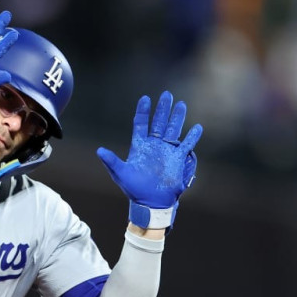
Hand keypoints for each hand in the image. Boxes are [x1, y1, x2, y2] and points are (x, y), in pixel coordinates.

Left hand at [97, 91, 202, 227]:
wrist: (151, 202)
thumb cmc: (133, 189)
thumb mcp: (120, 173)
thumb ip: (111, 161)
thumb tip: (99, 151)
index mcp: (140, 146)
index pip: (141, 124)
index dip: (143, 111)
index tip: (145, 98)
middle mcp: (154, 146)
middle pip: (159, 122)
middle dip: (162, 109)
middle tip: (167, 94)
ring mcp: (166, 151)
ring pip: (173, 130)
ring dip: (177, 117)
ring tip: (181, 104)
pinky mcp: (177, 160)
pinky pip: (186, 145)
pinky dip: (192, 137)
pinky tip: (197, 127)